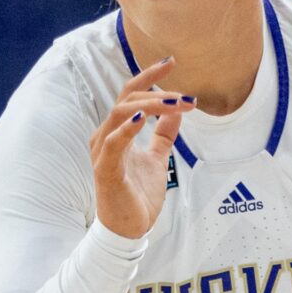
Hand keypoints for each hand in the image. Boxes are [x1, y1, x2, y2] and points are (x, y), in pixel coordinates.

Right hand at [90, 58, 192, 240]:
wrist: (129, 229)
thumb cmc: (138, 195)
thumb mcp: (158, 158)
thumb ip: (164, 134)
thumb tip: (178, 111)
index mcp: (116, 131)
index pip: (130, 94)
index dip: (149, 77)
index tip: (171, 62)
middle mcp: (105, 136)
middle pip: (127, 98)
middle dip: (158, 92)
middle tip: (188, 97)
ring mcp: (103, 151)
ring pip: (121, 113)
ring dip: (150, 105)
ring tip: (176, 104)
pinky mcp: (104, 169)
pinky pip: (113, 142)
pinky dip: (127, 127)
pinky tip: (144, 118)